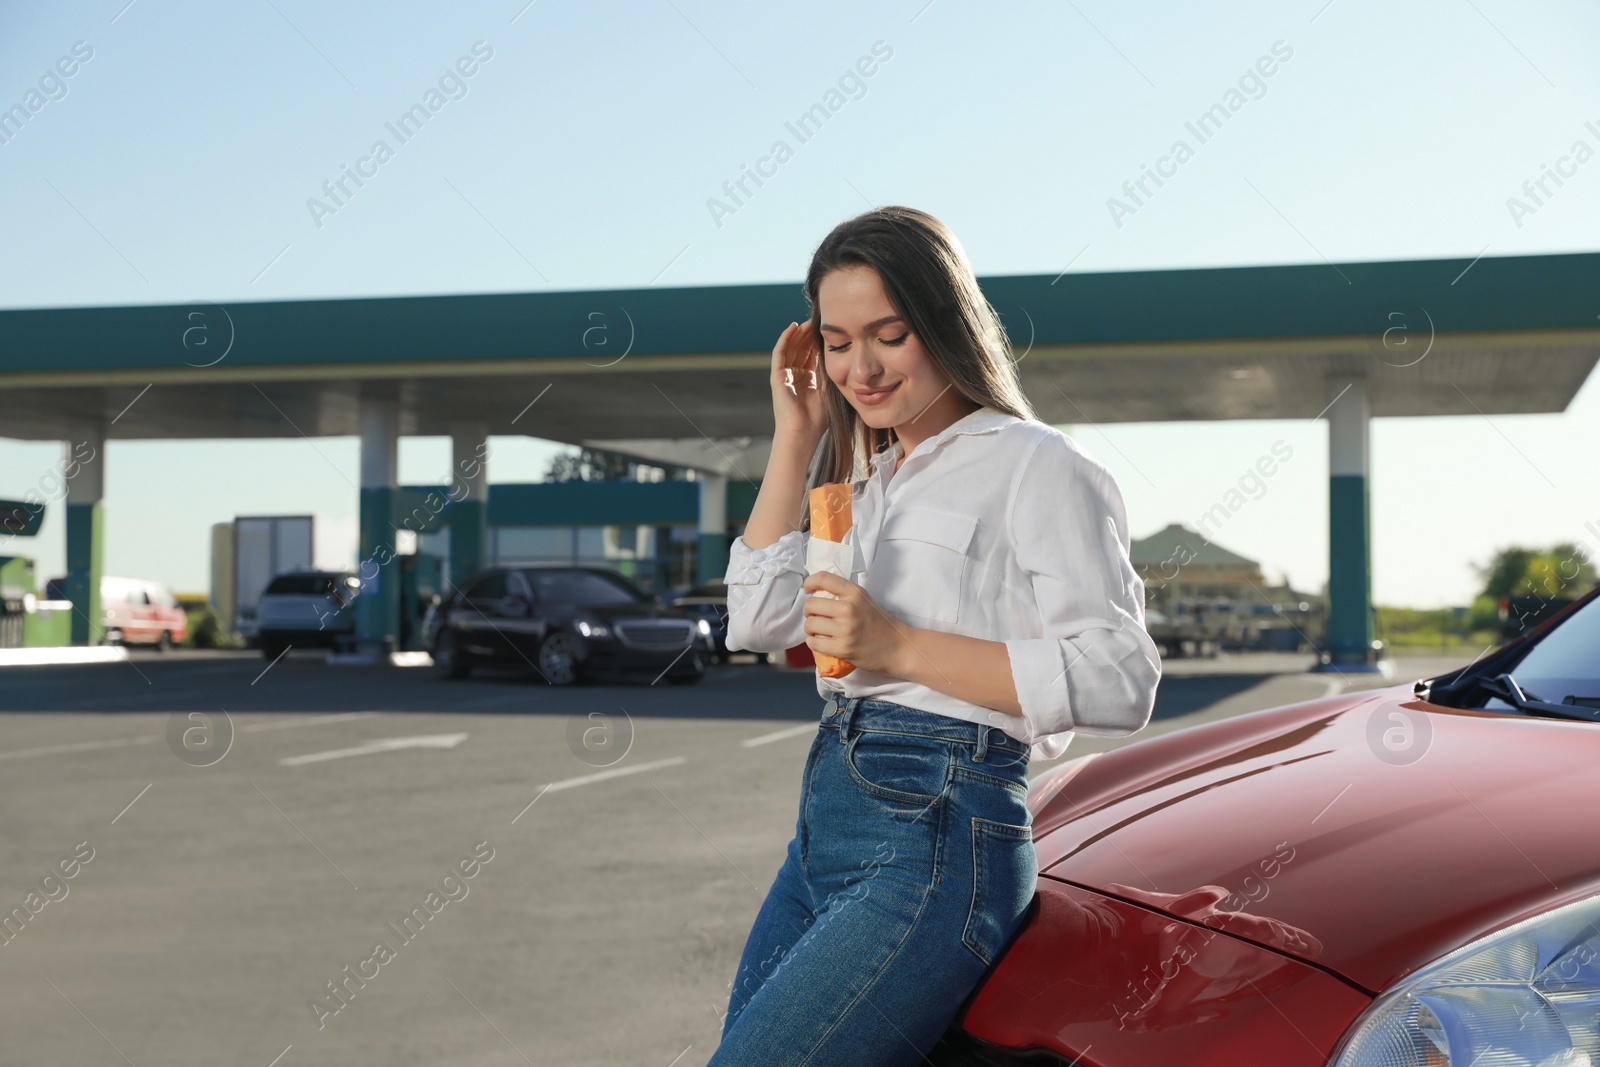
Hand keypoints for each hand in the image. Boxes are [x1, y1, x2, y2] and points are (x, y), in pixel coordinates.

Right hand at [770, 321, 825, 444]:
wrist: (802, 432)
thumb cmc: (817, 419)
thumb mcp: (829, 391)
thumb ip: (831, 374)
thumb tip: (842, 355)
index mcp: (807, 380)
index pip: (811, 355)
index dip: (818, 342)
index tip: (828, 330)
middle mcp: (795, 376)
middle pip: (800, 349)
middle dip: (808, 335)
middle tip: (817, 321)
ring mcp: (784, 376)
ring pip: (790, 348)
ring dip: (798, 334)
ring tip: (807, 321)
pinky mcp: (777, 376)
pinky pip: (780, 352)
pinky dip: (785, 338)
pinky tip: (793, 327)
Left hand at [802, 571, 908, 674]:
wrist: (899, 648)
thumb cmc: (882, 624)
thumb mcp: (866, 600)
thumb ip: (846, 594)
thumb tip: (818, 592)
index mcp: (855, 593)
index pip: (824, 578)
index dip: (810, 582)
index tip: (808, 589)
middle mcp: (849, 608)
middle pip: (811, 604)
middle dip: (809, 611)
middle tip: (816, 616)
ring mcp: (846, 629)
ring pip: (810, 625)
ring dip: (810, 629)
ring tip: (819, 631)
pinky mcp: (843, 648)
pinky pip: (814, 644)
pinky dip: (813, 643)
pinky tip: (820, 642)